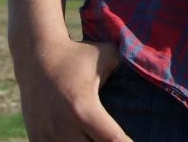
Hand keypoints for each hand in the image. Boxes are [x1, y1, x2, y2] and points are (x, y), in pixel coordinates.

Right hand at [13, 37, 133, 140]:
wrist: (36, 55)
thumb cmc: (76, 54)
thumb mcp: (106, 53)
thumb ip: (128, 64)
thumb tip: (151, 68)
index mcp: (84, 107)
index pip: (111, 139)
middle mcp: (64, 127)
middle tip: (118, 138)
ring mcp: (48, 136)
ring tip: (98, 135)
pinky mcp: (37, 139)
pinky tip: (81, 138)